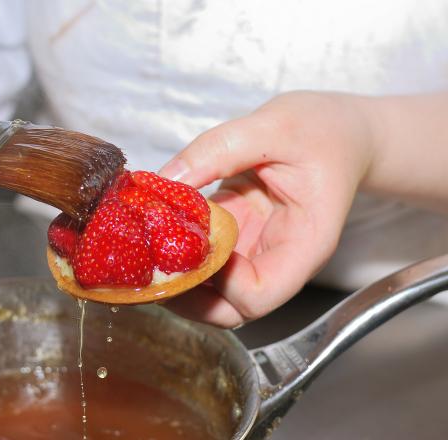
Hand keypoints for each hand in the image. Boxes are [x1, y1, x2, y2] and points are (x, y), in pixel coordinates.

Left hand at [160, 92, 374, 327]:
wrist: (342, 130)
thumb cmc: (325, 131)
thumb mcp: (276, 125)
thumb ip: (219, 148)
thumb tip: (167, 178)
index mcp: (303, 245)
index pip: (257, 295)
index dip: (219, 281)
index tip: (195, 242)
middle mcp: (278, 259)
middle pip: (229, 309)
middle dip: (186, 294)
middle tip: (150, 262)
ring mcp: (255, 251)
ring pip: (211, 293)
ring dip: (177, 278)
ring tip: (147, 247)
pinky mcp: (237, 237)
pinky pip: (204, 261)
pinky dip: (177, 252)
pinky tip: (157, 229)